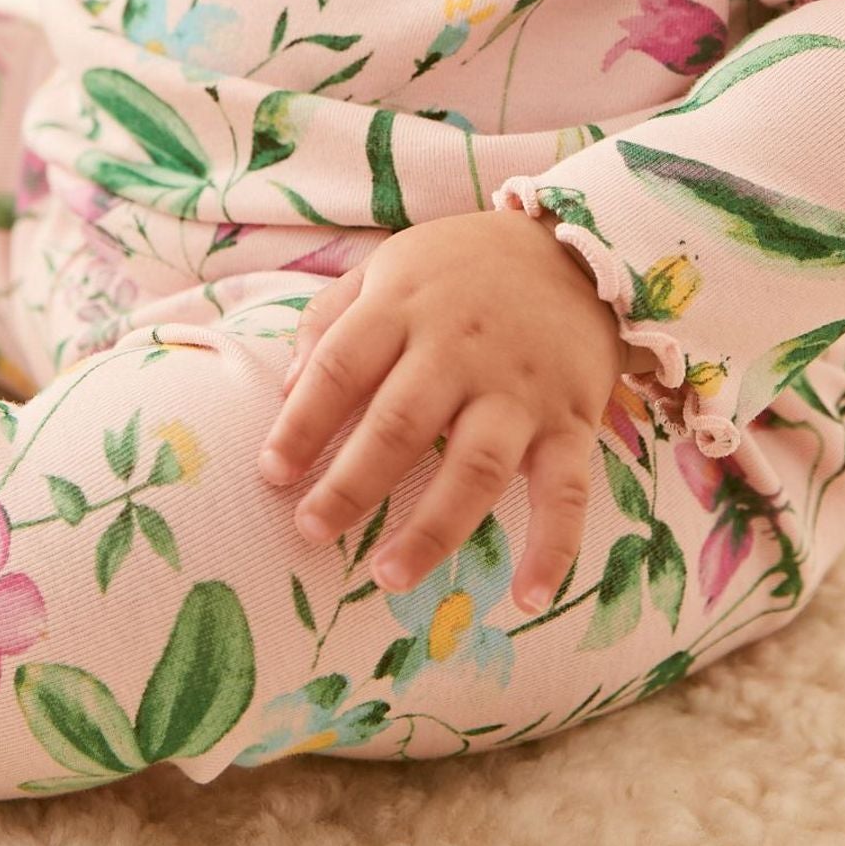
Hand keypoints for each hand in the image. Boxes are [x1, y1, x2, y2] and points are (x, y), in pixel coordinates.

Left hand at [257, 208, 625, 612]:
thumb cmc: (460, 268)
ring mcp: (519, 388)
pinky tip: (528, 599)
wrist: (573, 245)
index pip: (341, 366)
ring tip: (388, 576)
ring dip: (433, 529)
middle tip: (310, 531)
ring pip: (475, 467)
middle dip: (351, 485)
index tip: (271, 473)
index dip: (301, 423)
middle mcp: (461, 347)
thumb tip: (286, 391)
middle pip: (399, 423)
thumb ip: (331, 320)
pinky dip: (552, 548)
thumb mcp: (388, 266)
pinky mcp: (572, 419)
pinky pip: (566, 491)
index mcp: (405, 305)